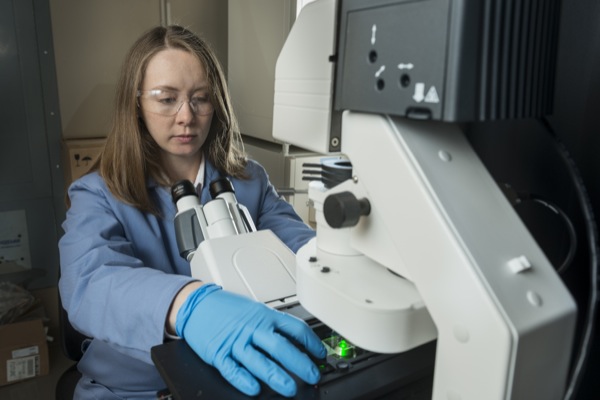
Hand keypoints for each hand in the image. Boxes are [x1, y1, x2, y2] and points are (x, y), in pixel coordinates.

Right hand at [175, 284, 326, 396]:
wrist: (197, 304)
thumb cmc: (227, 308)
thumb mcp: (255, 309)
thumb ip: (273, 324)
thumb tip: (297, 341)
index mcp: (264, 316)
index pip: (294, 328)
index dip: (311, 342)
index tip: (320, 353)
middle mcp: (252, 329)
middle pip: (280, 347)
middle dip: (299, 363)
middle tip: (312, 375)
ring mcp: (235, 342)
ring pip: (259, 362)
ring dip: (276, 377)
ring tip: (290, 388)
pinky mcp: (218, 353)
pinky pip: (233, 370)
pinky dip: (244, 380)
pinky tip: (254, 389)